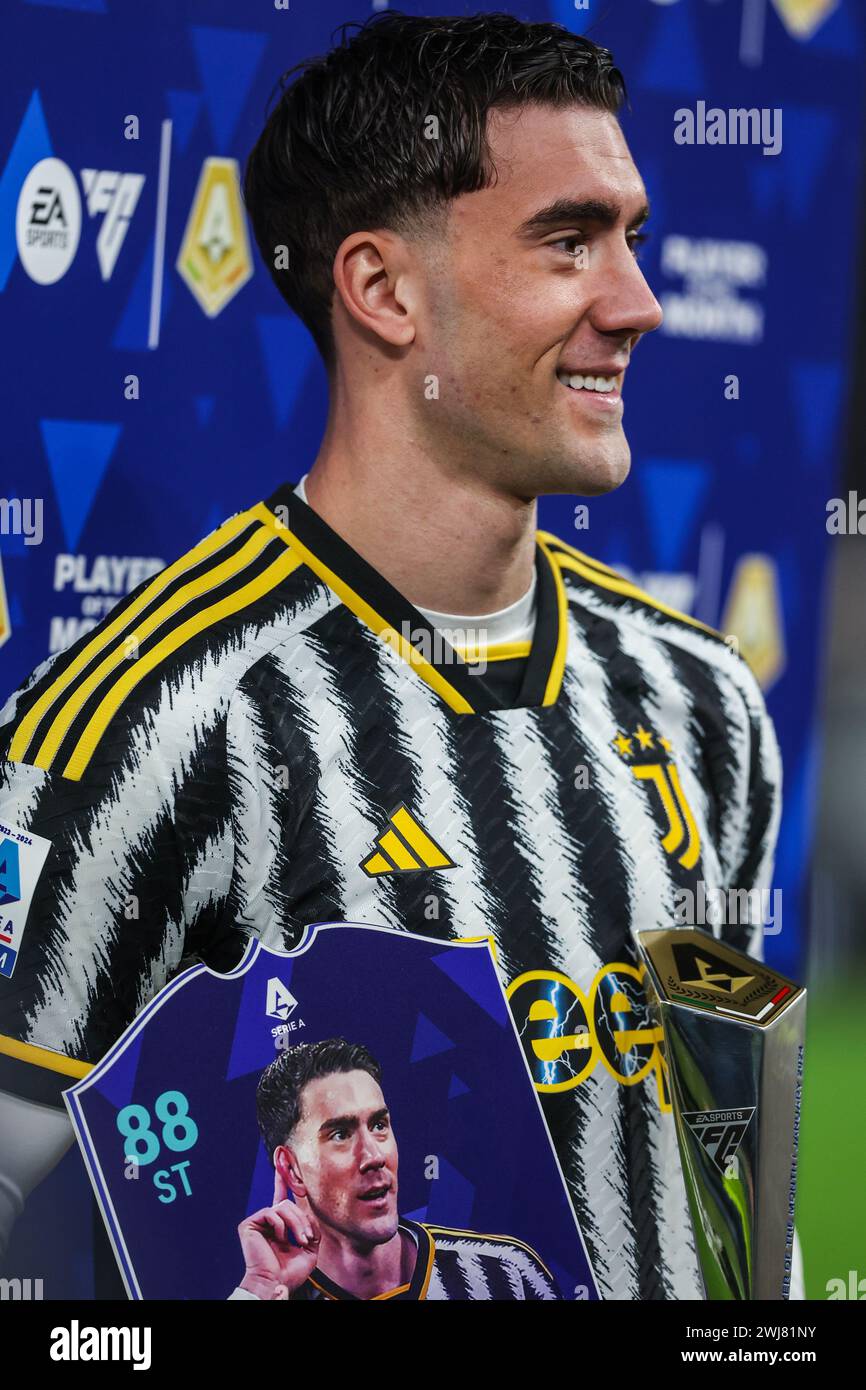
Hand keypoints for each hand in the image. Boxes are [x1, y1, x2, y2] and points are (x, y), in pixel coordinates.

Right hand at [237, 1168, 320, 1298]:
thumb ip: (311, 1227)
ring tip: (297, 1241)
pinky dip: (280, 1226)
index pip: (282, 1197)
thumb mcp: (310, 1248)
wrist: (276, 1284)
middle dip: (302, 1220)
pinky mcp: (249, 1224)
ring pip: (283, 1207)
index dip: (282, 1178)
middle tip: (306, 1238)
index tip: (281, 1156)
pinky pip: (272, 1212)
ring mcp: (258, 1221)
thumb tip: (309, 1211)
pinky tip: (279, 1239)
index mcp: (279, 1225)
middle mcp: (267, 1220)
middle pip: (289, 1203)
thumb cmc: (290, 1272)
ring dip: (296, 1224)